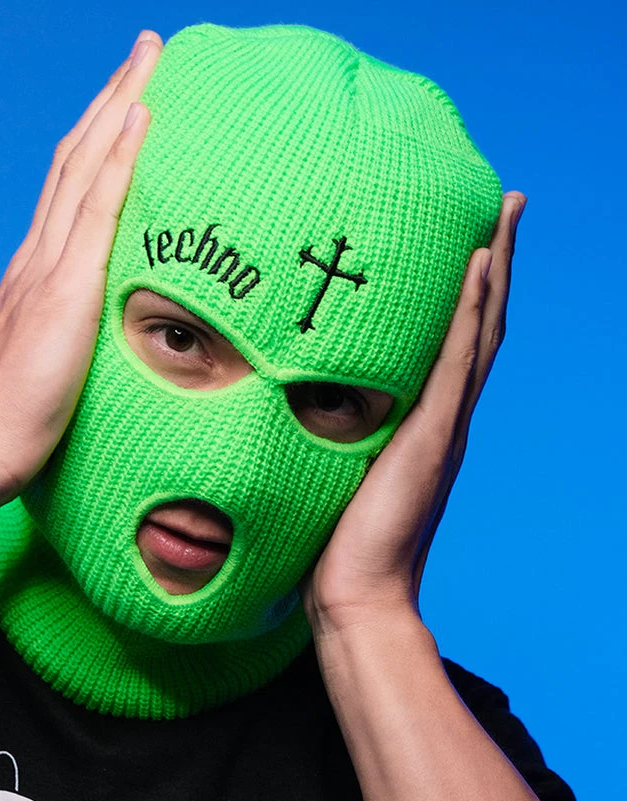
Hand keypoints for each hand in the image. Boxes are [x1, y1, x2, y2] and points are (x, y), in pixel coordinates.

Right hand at [0, 31, 161, 500]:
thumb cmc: (19, 416)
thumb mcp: (51, 358)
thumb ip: (70, 329)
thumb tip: (98, 326)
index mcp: (36, 270)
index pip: (72, 186)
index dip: (101, 138)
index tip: (129, 98)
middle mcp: (38, 255)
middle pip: (77, 158)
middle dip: (111, 98)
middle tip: (145, 50)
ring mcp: (49, 267)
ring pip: (86, 166)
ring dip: (118, 105)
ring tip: (148, 58)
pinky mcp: (64, 291)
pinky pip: (96, 209)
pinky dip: (118, 159)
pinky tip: (140, 117)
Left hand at [302, 193, 524, 634]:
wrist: (353, 595)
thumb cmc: (335, 543)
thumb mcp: (332, 472)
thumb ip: (331, 436)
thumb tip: (293, 403)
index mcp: (424, 425)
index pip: (454, 344)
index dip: (469, 292)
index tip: (473, 238)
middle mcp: (445, 419)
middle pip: (480, 326)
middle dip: (494, 263)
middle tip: (507, 203)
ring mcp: (445, 427)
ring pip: (480, 333)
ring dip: (495, 270)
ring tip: (506, 213)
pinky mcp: (433, 438)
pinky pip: (458, 363)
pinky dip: (473, 313)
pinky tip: (481, 265)